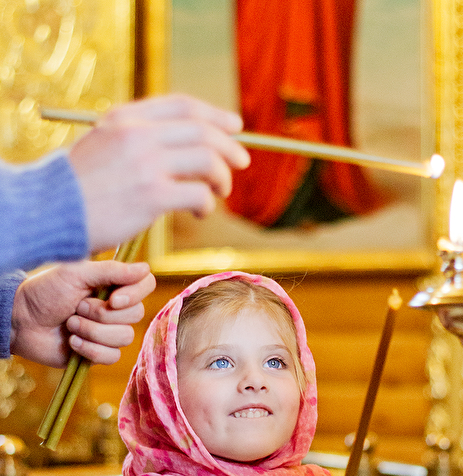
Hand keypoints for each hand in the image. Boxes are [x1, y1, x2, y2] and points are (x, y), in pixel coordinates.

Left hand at [10, 260, 155, 366]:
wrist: (21, 321)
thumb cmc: (45, 292)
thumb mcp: (77, 274)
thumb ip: (112, 271)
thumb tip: (146, 268)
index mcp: (112, 284)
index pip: (146, 285)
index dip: (135, 294)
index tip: (113, 298)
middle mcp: (115, 308)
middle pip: (135, 315)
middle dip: (102, 314)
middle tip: (77, 307)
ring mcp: (108, 331)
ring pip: (124, 337)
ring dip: (93, 331)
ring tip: (70, 324)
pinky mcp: (98, 353)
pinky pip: (111, 356)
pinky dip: (89, 349)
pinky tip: (72, 341)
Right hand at [69, 94, 250, 252]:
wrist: (51, 211)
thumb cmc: (78, 188)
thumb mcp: (103, 145)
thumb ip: (137, 140)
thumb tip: (181, 148)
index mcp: (127, 117)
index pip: (183, 106)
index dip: (215, 116)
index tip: (234, 127)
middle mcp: (139, 134)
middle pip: (202, 131)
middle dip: (229, 147)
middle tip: (240, 164)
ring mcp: (147, 163)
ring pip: (207, 160)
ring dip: (221, 177)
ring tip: (220, 192)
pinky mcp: (152, 195)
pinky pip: (199, 193)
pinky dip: (208, 203)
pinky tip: (201, 212)